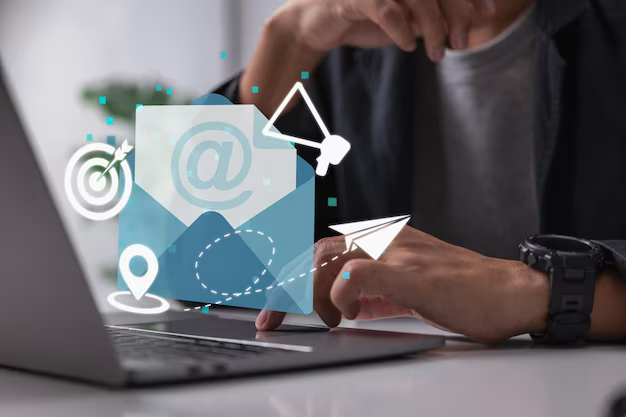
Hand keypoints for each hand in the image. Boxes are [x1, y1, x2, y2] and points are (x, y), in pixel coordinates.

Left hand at [256, 226, 549, 342]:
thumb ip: (371, 291)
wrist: (512, 292)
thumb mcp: (405, 289)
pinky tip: (345, 313)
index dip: (290, 272)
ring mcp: (397, 253)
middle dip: (283, 285)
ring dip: (303, 292)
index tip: (272, 300)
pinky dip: (340, 293)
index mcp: (381, 242)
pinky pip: (358, 272)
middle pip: (315, 252)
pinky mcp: (412, 273)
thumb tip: (336, 305)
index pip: (322, 249)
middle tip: (270, 317)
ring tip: (306, 319)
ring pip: (328, 258)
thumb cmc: (462, 293)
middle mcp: (384, 240)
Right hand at [276, 0, 495, 60]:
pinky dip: (401, 29)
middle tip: (461, 42)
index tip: (484, 15)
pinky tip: (407, 46)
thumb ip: (437, 15)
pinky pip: (386, 9)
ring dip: (433, 27)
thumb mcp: (407, 18)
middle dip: (457, 13)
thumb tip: (479, 15)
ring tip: (435, 53)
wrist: (317, 22)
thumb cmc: (364, 17)